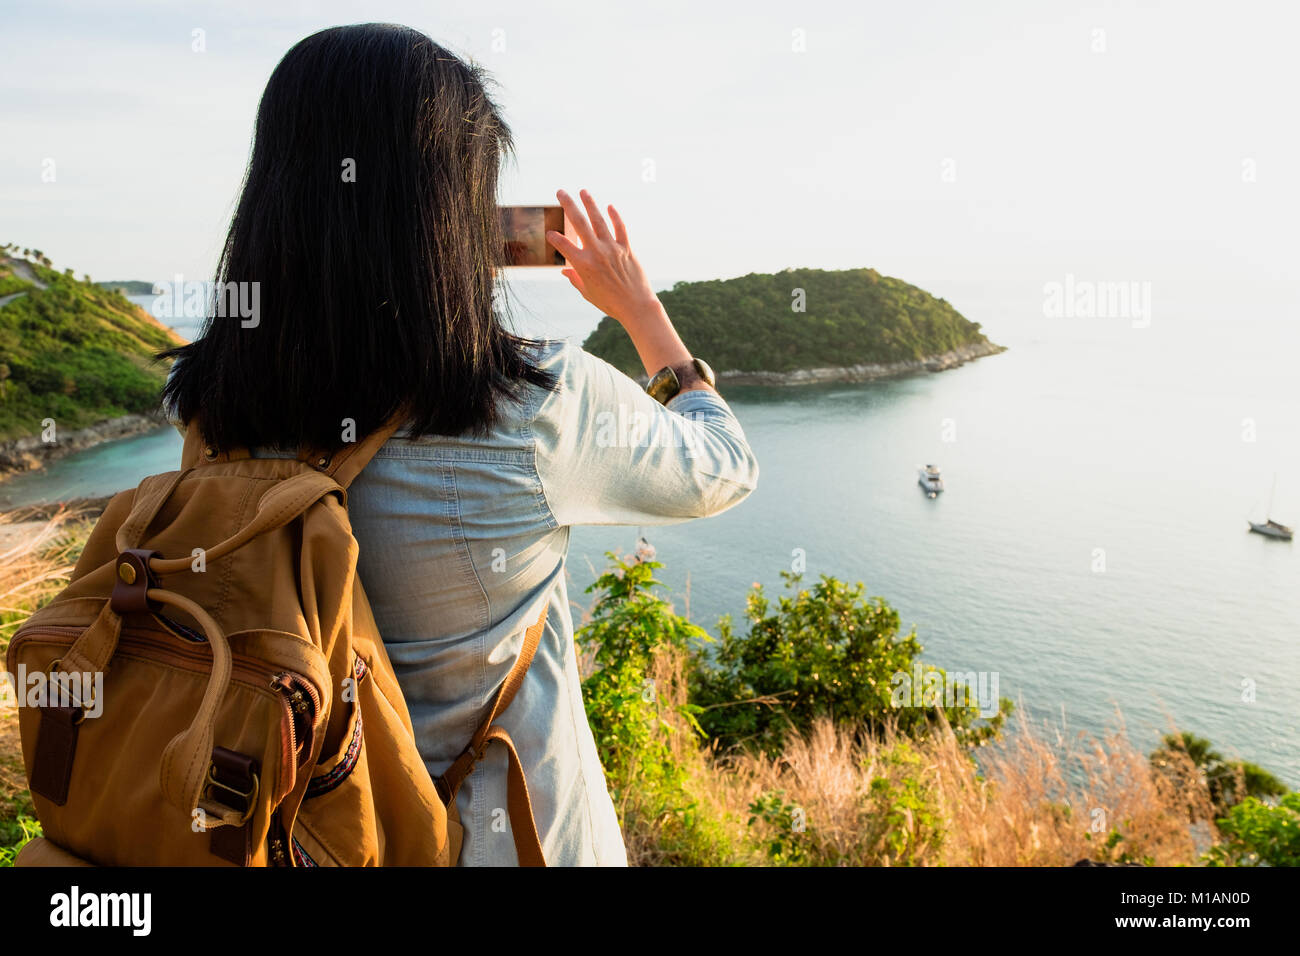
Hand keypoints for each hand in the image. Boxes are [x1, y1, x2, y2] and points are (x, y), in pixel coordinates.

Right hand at [546, 189, 663, 326]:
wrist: (636, 306)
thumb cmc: (609, 303)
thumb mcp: (587, 293)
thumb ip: (575, 279)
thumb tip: (565, 271)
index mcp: (583, 265)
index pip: (563, 245)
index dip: (555, 238)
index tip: (551, 234)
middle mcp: (596, 252)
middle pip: (579, 223)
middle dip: (568, 205)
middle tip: (560, 192)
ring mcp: (612, 248)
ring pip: (599, 220)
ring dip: (590, 204)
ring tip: (583, 191)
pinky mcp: (626, 249)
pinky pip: (620, 228)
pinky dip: (615, 216)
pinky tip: (609, 207)